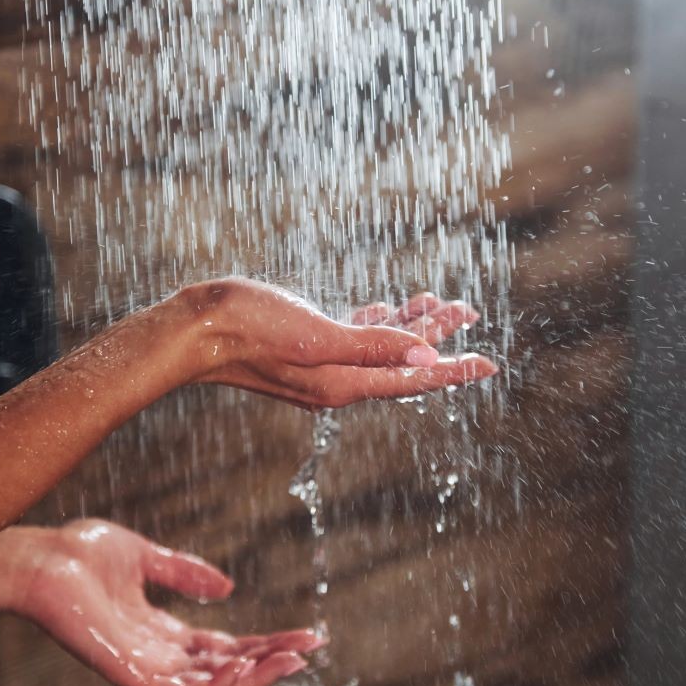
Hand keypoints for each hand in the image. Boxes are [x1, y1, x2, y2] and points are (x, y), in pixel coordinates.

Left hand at [0, 520, 323, 685]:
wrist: (40, 558)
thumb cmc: (79, 554)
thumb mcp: (145, 557)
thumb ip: (185, 572)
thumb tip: (228, 586)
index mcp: (162, 634)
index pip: (224, 648)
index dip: (265, 643)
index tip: (305, 635)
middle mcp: (156, 657)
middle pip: (225, 673)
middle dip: (270, 664)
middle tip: (310, 650)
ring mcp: (142, 669)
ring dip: (253, 680)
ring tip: (290, 661)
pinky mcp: (127, 674)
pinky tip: (243, 662)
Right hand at [176, 278, 497, 408]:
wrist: (196, 331)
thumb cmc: (251, 329)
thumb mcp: (317, 335)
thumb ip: (372, 346)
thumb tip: (425, 357)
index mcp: (345, 383)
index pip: (414, 379)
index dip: (454, 369)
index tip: (489, 362)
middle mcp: (338, 380)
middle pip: (402, 361)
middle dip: (438, 336)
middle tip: (470, 309)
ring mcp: (320, 366)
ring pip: (380, 346)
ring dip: (410, 323)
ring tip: (439, 302)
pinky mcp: (304, 348)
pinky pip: (354, 338)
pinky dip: (377, 322)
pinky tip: (387, 307)